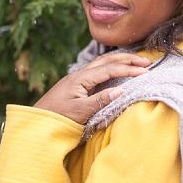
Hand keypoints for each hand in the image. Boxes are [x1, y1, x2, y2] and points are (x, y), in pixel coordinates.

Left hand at [34, 53, 151, 123]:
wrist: (35, 122)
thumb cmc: (56, 118)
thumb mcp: (80, 112)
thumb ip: (100, 101)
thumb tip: (121, 90)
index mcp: (80, 78)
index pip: (108, 69)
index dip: (128, 70)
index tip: (146, 73)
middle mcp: (78, 75)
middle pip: (106, 60)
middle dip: (127, 59)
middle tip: (146, 63)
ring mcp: (76, 80)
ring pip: (101, 64)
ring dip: (119, 62)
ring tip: (137, 64)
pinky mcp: (76, 86)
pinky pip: (97, 72)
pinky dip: (111, 69)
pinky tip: (118, 73)